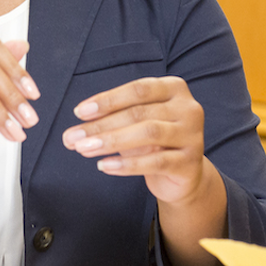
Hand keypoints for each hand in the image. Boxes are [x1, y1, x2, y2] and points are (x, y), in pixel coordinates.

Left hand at [62, 76, 209, 204]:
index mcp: (175, 89)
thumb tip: (76, 129)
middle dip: (101, 125)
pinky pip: (155, 162)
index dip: (107, 100)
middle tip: (73, 137)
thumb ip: (112, 119)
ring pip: (147, 134)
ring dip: (110, 141)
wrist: (184, 176)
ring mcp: (193, 136)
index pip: (138, 90)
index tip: (79, 112)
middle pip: (139, 113)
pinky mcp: (190, 163)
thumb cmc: (155, 143)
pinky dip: (126, 164)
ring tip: (84, 149)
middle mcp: (189, 108)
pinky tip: (104, 166)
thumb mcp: (136, 123)